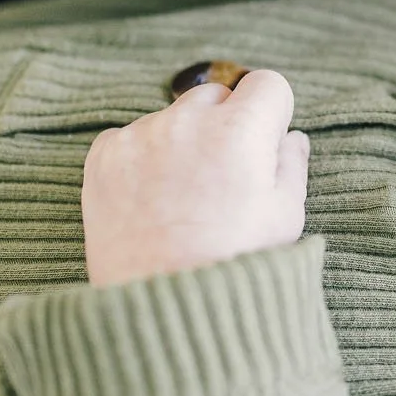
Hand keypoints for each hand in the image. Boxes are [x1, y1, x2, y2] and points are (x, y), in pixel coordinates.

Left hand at [82, 68, 307, 287]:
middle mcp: (188, 122)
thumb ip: (292, 164)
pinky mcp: (103, 157)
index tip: (263, 143)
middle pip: (216, 96)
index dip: (271, 113)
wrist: (157, 312)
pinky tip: (149, 199)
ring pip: (172, 117)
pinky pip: (129, 137)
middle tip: (221, 176)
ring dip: (181, 141)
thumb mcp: (285, 218)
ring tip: (181, 197)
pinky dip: (140, 158)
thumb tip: (289, 137)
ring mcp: (141, 137)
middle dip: (224, 125)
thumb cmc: (230, 266)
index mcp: (241, 130)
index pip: (267, 83)